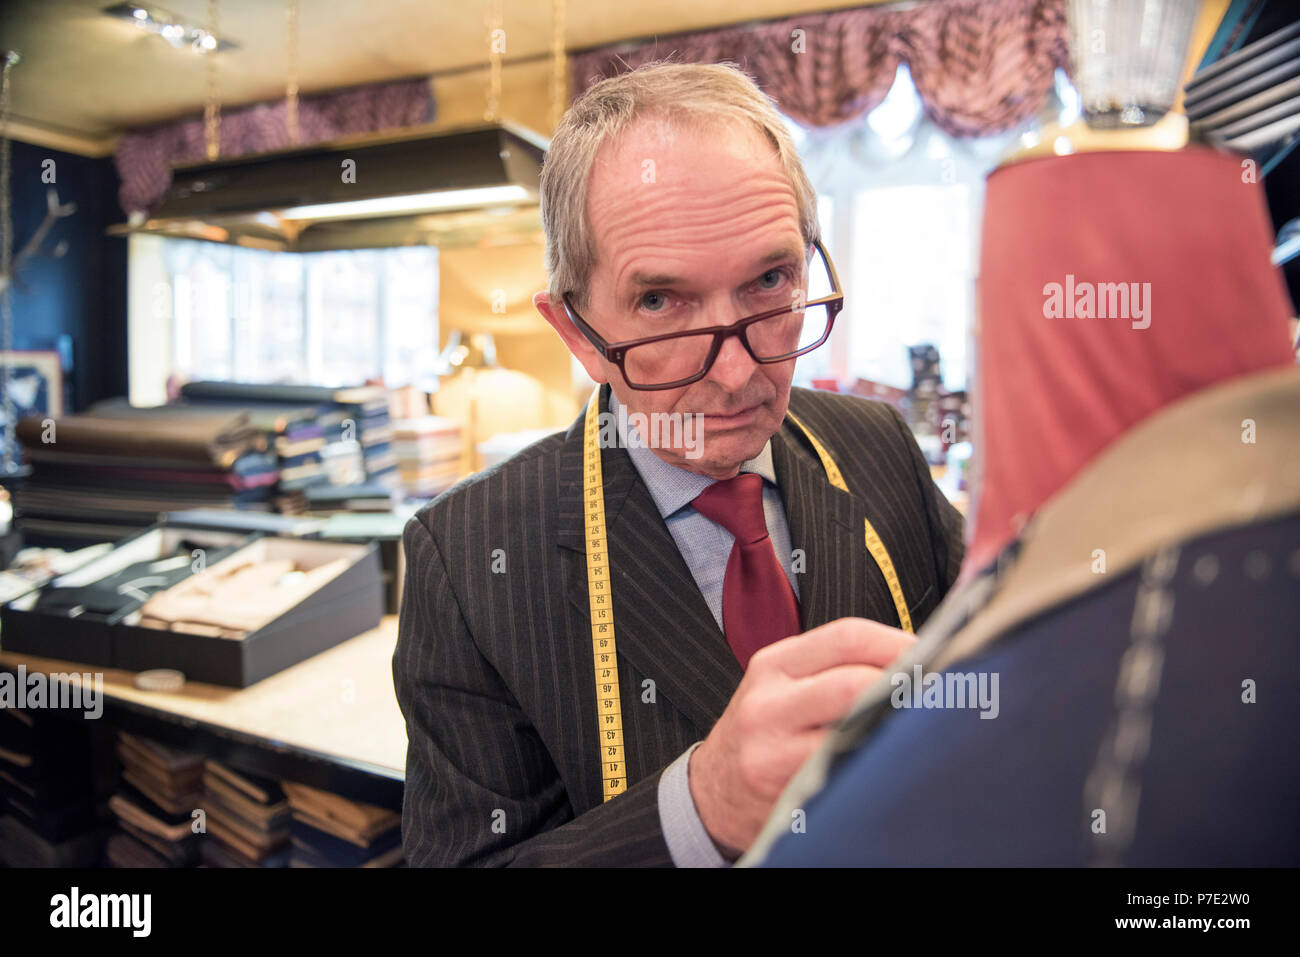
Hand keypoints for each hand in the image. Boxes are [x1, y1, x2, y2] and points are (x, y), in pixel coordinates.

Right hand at [688, 617, 914, 855]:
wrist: (715, 791)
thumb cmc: (763, 731)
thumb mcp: (782, 684)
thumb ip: (834, 666)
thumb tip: (915, 656)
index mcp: (773, 664)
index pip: (847, 637)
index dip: (899, 643)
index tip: (934, 653)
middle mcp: (768, 703)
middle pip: (853, 683)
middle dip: (906, 686)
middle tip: (942, 692)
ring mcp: (773, 752)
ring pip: (853, 730)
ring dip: (898, 725)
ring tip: (926, 723)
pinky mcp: (785, 791)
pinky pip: (846, 770)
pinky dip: (878, 761)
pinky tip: (895, 757)